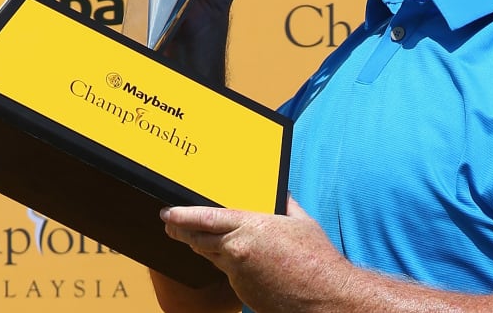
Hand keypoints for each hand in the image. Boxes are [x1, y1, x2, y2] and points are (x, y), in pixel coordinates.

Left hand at [161, 197, 353, 312]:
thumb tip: (280, 193)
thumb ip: (285, 205)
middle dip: (182, 231)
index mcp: (252, 227)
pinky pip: (227, 274)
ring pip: (211, 257)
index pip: (205, 218)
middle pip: (198, 240)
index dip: (182, 216)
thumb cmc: (317, 259)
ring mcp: (238, 274)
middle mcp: (239, 250)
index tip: (167, 213)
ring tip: (197, 239)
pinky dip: (228, 265)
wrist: (324, 297)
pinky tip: (240, 261)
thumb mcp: (302, 222)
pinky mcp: (241, 292)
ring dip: (203, 247)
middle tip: (171, 225)